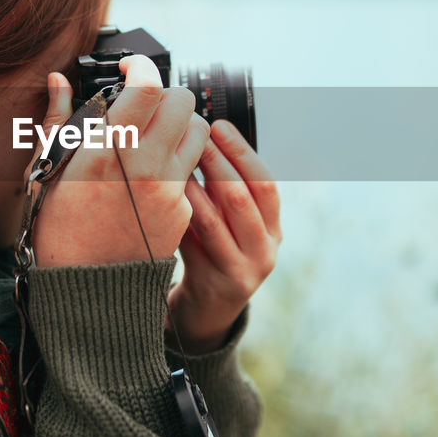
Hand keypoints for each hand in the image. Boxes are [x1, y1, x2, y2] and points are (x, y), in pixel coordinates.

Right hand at [31, 55, 211, 266]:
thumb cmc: (58, 231)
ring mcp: (169, 189)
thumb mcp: (48, 172)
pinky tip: (151, 175)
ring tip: (155, 136)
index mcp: (107, 151)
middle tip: (146, 105)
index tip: (131, 68)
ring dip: (181, 124)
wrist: (85, 291)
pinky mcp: (183, 210)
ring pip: (199, 131)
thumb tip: (59, 81)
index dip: (142, 66)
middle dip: (166, 94)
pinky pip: (192, 169)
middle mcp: (145, 166)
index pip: (146, 87)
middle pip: (183, 101)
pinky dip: (177, 162)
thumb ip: (58, 120)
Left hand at [167, 120, 280, 353]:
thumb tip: (205, 134)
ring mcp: (242, 270)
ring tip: (175, 163)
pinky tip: (164, 199)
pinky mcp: (215, 284)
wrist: (208, 310)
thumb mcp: (233, 224)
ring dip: (194, 188)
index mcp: (273, 229)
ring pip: (216, 221)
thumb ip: (227, 190)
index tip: (218, 126)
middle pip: (243, 198)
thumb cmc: (216, 252)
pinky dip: (179, 218)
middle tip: (193, 137)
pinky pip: (193, 244)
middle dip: (217, 163)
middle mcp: (265, 250)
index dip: (242, 152)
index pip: (265, 184)